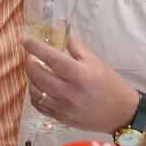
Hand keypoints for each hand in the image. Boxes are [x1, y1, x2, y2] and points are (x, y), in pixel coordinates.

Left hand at [22, 32, 138, 133]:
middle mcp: (68, 92)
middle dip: (29, 63)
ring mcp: (63, 107)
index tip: (25, 38)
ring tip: (36, 71)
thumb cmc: (108, 83)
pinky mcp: (60, 118)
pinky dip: (35, 94)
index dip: (35, 46)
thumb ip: (75, 45)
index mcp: (78, 74)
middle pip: (37, 75)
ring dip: (31, 79)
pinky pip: (39, 105)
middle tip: (30, 56)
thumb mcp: (94, 60)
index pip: (50, 57)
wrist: (119, 112)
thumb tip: (62, 26)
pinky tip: (39, 87)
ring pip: (35, 91)